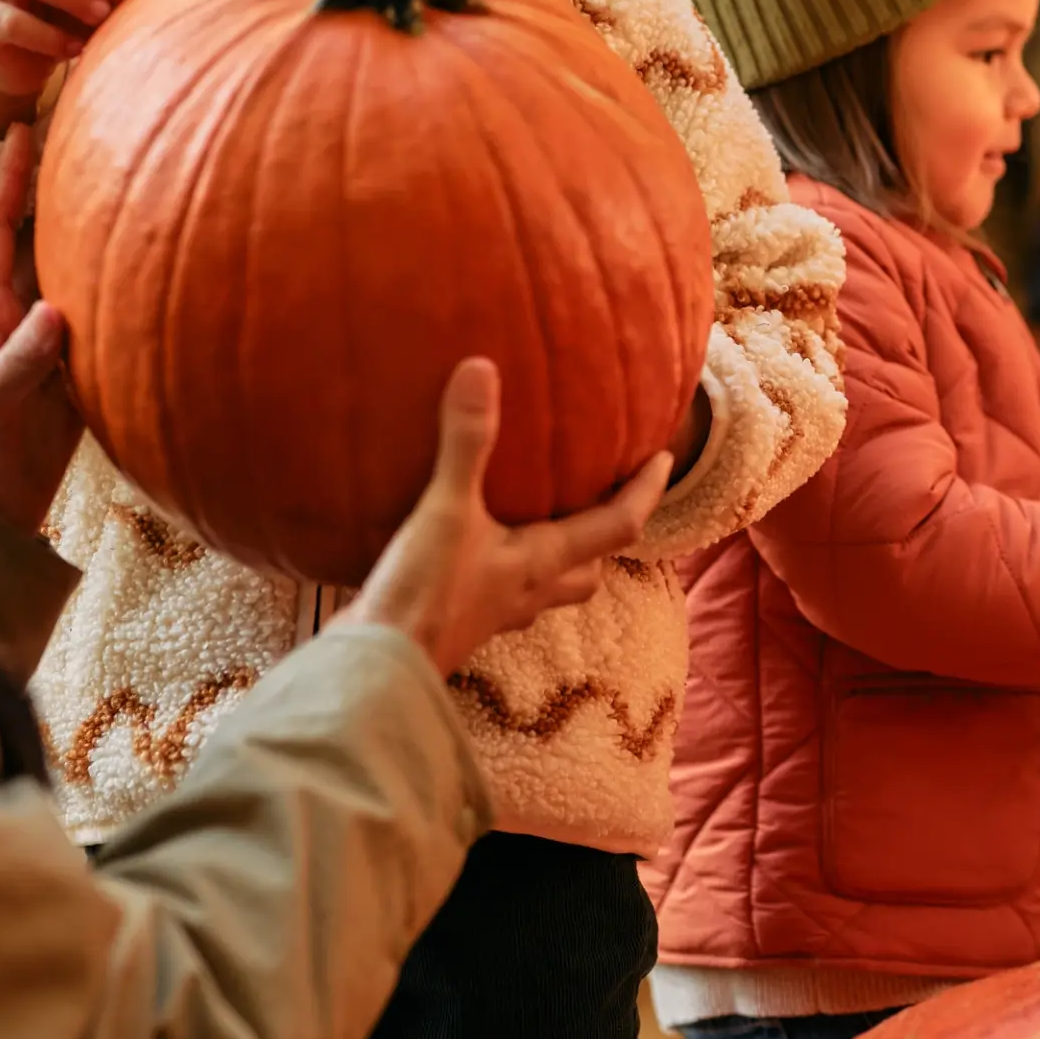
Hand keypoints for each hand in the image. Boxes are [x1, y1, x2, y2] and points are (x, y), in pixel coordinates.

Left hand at [0, 123, 86, 532]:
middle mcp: (18, 314)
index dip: (9, 180)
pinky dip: (122, 283)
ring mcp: (48, 339)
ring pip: (71, 269)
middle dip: (53, 186)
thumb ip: (18, 361)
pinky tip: (151, 264)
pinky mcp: (76, 368)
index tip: (21, 128)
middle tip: (79, 135)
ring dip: (92, 229)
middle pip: (37, 236)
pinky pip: (103, 314)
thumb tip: (56, 311)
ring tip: (123, 183)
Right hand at [347, 360, 669, 677]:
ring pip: (550, 588)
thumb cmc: (423, 595)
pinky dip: (507, 570)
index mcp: (543, 562)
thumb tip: (482, 369)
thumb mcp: (446, 510)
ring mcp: (496, 615)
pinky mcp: (461, 624)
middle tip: (606, 497)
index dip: (645, 491)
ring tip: (546, 523)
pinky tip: (476, 551)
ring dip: (561, 559)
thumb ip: (466, 442)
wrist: (375, 669)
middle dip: (605, 534)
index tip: (665, 459)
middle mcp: (530, 593)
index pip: (618, 524)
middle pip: (589, 568)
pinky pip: (503, 596)